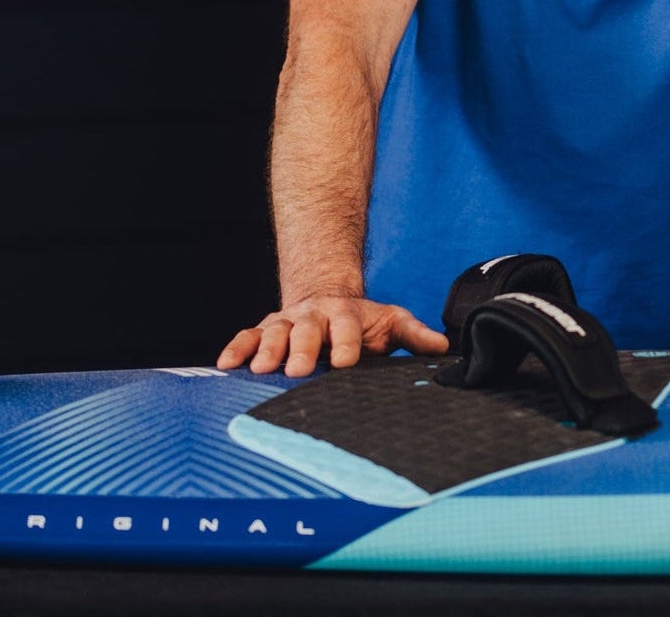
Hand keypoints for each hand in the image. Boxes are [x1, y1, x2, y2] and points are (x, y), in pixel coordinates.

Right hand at [217, 296, 447, 377]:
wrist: (325, 299)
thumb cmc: (361, 322)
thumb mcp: (390, 322)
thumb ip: (414, 334)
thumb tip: (444, 347)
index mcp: (345, 316)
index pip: (347, 328)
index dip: (347, 343)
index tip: (346, 360)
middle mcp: (313, 317)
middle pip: (307, 331)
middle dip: (304, 349)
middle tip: (300, 369)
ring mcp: (286, 323)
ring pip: (274, 333)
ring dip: (267, 350)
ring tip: (262, 370)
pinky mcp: (263, 331)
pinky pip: (247, 337)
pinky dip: (236, 349)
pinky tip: (225, 365)